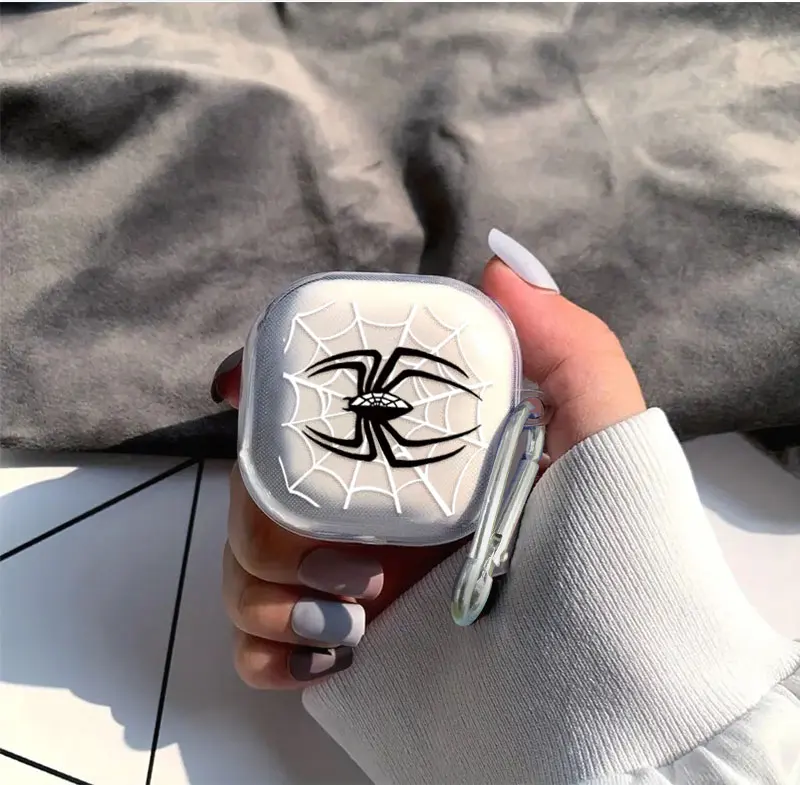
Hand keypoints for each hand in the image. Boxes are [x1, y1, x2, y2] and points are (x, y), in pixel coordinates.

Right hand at [216, 231, 645, 689]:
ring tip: (358, 605)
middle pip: (264, 482)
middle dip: (272, 504)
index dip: (268, 389)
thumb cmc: (617, 568)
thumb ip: (566, 345)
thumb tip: (497, 259)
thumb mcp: (606, 443)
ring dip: (271, 578)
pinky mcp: (336, 659)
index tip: (241, 386)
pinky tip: (328, 651)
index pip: (320, 407)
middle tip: (350, 546)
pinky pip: (255, 643)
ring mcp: (352, 589)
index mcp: (422, 458)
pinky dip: (266, 644)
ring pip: (246, 559)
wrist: (612, 712)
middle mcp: (380, 516)